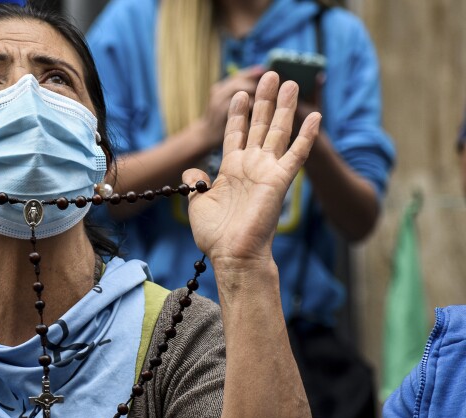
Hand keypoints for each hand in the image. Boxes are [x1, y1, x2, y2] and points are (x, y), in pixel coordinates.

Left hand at [186, 72, 320, 269]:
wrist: (232, 254)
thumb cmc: (215, 235)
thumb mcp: (198, 203)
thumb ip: (197, 183)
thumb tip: (191, 172)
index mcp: (231, 170)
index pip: (236, 134)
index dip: (238, 114)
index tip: (239, 92)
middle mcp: (251, 166)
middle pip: (260, 125)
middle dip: (264, 100)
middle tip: (270, 74)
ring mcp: (267, 171)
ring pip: (278, 132)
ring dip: (285, 107)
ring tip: (290, 82)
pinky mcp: (281, 180)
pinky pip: (297, 154)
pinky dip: (306, 136)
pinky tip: (314, 117)